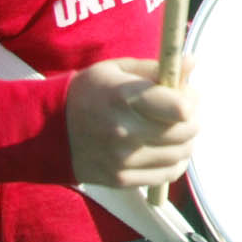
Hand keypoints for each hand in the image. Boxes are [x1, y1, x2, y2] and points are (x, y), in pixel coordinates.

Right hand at [65, 58, 198, 189]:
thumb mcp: (118, 70)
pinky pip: (166, 175)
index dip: (191, 100)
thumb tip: (191, 61)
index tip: (185, 94)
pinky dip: (175, 162)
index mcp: (124, 97)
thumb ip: (157, 68)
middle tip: (183, 111)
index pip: (179, 108)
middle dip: (192, 118)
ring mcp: (122, 159)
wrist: (48, 132)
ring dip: (186, 140)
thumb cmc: (90, 93)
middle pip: (185, 132)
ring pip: (180, 154)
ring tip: (175, 129)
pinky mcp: (121, 179)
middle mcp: (124, 131)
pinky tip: (167, 149)